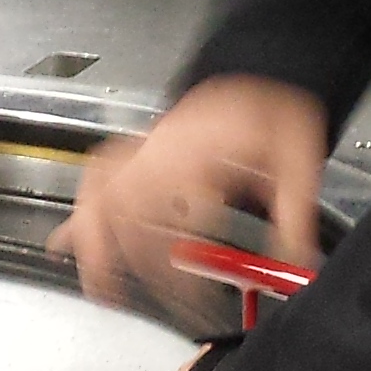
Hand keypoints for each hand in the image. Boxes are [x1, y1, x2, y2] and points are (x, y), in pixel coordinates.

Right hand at [54, 76, 329, 329]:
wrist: (254, 70)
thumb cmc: (269, 111)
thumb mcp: (298, 156)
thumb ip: (294, 212)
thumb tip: (296, 262)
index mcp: (200, 152)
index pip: (180, 215)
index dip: (183, 260)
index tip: (195, 293)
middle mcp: (162, 151)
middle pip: (128, 210)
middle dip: (131, 261)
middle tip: (142, 301)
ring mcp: (145, 150)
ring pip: (101, 197)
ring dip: (94, 244)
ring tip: (96, 287)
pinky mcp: (138, 150)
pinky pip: (95, 178)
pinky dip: (82, 210)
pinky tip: (71, 238)